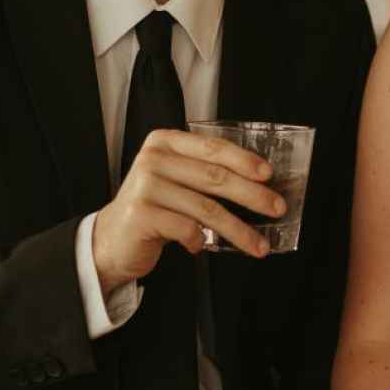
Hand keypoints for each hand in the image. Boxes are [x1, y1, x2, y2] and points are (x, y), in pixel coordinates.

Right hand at [92, 129, 286, 290]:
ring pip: (206, 208)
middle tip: (277, 208)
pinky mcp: (141, 215)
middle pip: (215, 177)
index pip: (213, 147)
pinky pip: (187, 229)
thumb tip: (259, 185)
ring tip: (258, 245)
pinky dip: (199, 241)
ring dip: (238, 230)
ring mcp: (145, 187)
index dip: (245, 161)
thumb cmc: (154, 208)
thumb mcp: (176, 181)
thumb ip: (205, 173)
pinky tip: (199, 246)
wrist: (112, 239)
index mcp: (164, 142)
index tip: (269, 175)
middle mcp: (153, 160)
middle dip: (252, 195)